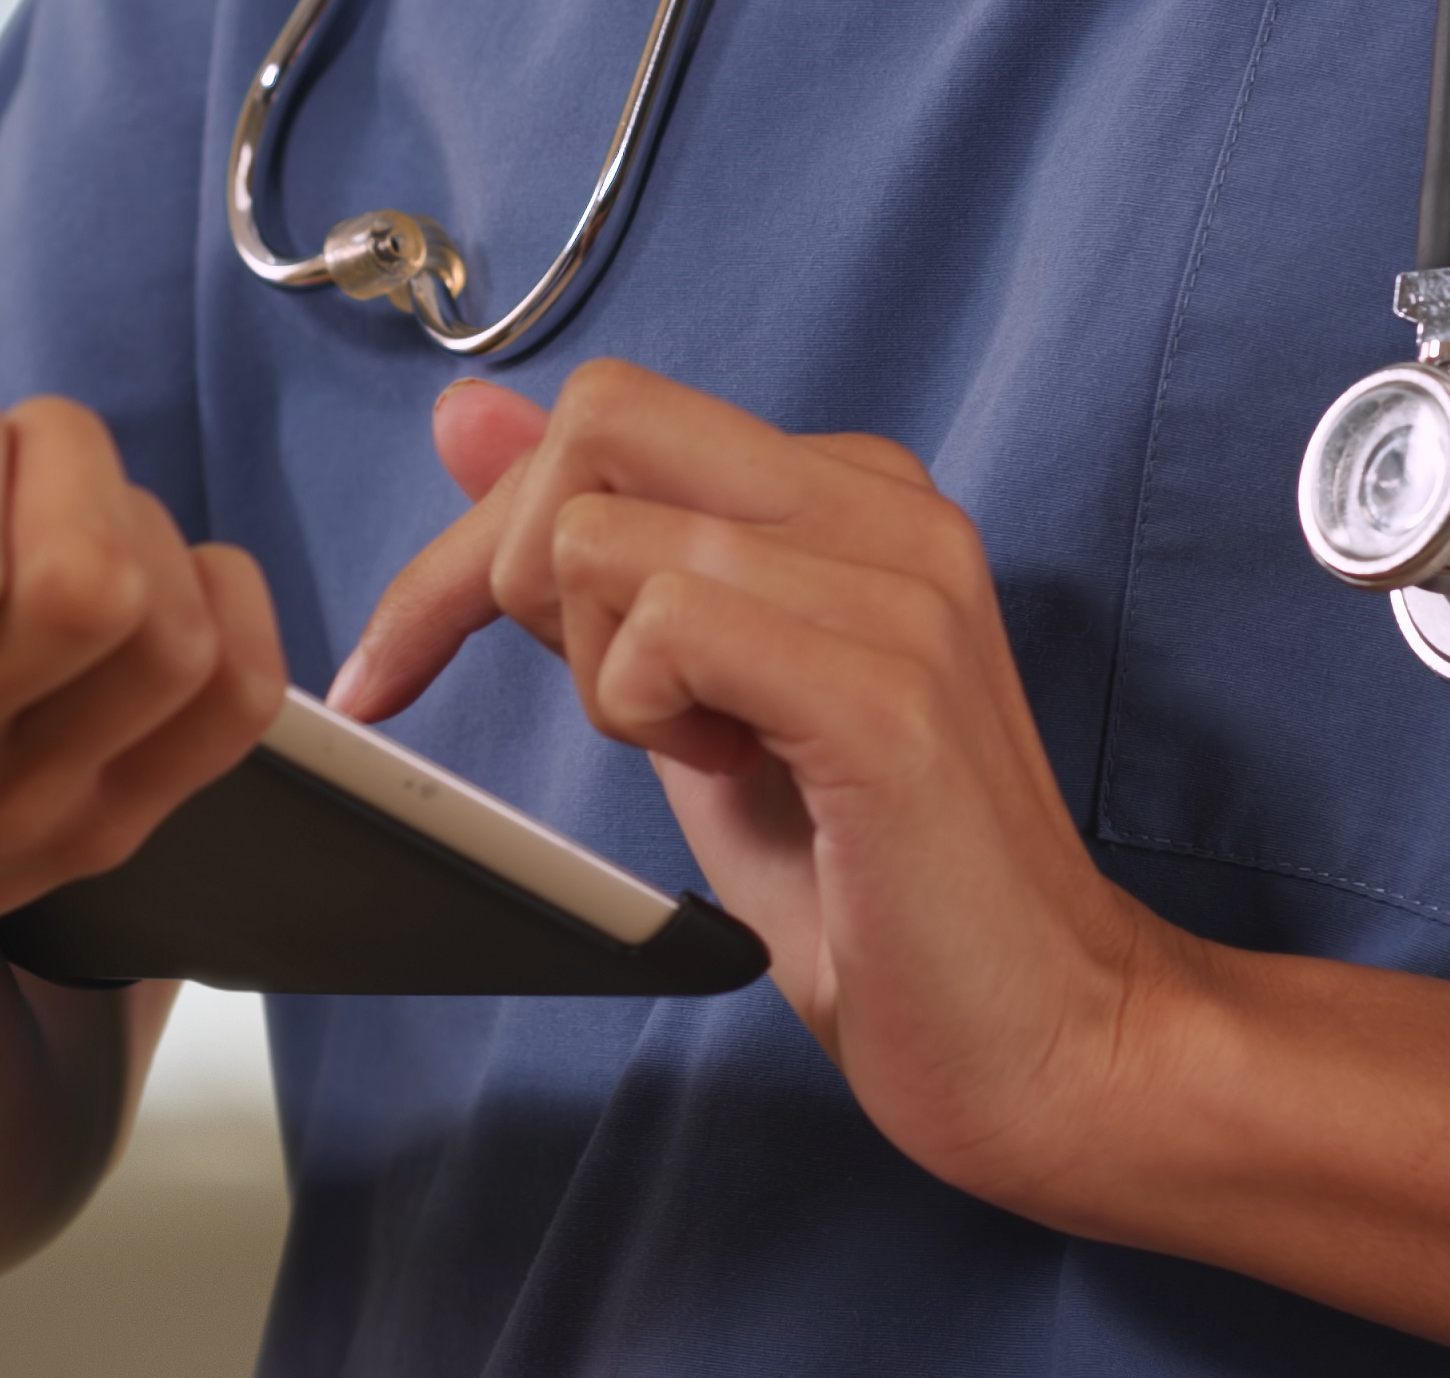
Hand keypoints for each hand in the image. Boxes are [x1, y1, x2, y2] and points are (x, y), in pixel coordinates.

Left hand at [342, 360, 1178, 1205]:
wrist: (1050, 1035)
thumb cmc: (873, 888)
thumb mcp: (692, 702)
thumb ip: (592, 563)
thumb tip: (469, 421)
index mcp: (851, 493)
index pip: (606, 415)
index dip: (474, 536)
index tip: (399, 663)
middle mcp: (888, 508)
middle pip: (597, 424)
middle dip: (508, 574)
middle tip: (592, 710)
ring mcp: (899, 587)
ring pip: (605, 539)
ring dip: (602, 677)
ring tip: (710, 755)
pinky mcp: (887, 690)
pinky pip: (667, 628)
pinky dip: (645, 717)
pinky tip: (737, 772)